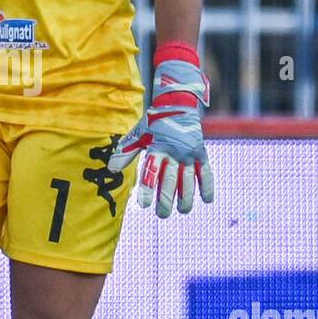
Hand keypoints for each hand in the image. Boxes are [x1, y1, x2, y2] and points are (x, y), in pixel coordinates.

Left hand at [108, 42, 213, 217]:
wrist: (177, 104)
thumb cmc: (154, 123)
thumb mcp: (138, 135)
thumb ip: (126, 152)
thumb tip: (110, 169)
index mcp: (156, 148)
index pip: (150, 172)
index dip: (147, 189)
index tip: (143, 205)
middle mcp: (173, 151)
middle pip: (169, 180)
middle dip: (166, 199)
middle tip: (162, 214)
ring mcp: (189, 152)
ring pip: (188, 179)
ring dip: (186, 197)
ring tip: (183, 211)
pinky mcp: (200, 152)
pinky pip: (205, 171)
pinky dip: (207, 185)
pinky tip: (207, 200)